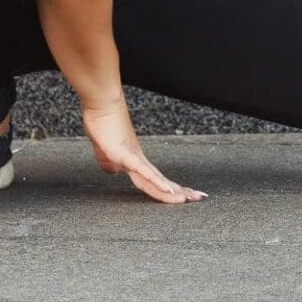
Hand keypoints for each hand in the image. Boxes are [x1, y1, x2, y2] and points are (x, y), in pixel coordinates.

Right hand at [80, 102, 208, 203]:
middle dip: (179, 191)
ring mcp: (132, 156)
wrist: (101, 102)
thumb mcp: (104, 149)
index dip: (168, 189)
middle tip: (199, 197)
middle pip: (160, 181)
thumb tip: (113, 171)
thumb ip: (109, 162)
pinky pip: (142, 171)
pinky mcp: (123, 154)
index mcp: (135, 159)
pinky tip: (167, 190)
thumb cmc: (103, 121)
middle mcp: (138, 158)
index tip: (183, 196)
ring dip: (172, 191)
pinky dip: (155, 182)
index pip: (155, 178)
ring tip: (187, 199)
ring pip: (155, 179)